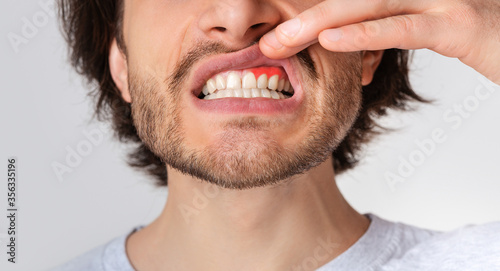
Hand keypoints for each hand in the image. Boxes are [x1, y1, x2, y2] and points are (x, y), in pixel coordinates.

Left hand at [259, 0, 499, 83]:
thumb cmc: (477, 36)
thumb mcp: (428, 26)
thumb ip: (391, 26)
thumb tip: (352, 46)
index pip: (352, 1)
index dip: (314, 12)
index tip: (279, 32)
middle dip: (304, 18)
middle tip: (268, 40)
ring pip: (368, 6)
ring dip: (319, 23)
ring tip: (281, 42)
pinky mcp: (458, 24)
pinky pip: (404, 27)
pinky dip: (365, 34)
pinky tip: (332, 42)